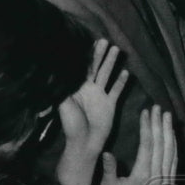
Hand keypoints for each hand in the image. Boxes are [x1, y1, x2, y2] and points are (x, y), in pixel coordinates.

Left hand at [59, 39, 126, 155]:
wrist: (84, 143)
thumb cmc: (71, 124)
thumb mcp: (63, 103)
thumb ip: (63, 86)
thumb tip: (59, 68)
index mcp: (76, 88)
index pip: (81, 67)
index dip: (85, 56)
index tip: (87, 42)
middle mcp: (89, 89)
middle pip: (95, 68)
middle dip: (99, 54)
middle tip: (104, 41)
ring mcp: (100, 96)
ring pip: (107, 75)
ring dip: (111, 63)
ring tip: (116, 50)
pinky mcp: (110, 105)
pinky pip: (116, 91)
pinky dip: (121, 82)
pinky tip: (126, 72)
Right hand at [101, 106, 177, 184]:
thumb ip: (110, 169)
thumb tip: (107, 152)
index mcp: (142, 175)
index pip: (147, 145)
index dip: (147, 127)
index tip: (146, 112)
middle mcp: (157, 176)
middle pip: (160, 144)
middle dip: (158, 124)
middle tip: (157, 108)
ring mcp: (166, 179)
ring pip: (170, 150)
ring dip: (168, 131)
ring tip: (166, 116)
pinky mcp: (170, 182)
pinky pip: (174, 160)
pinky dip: (174, 145)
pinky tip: (171, 135)